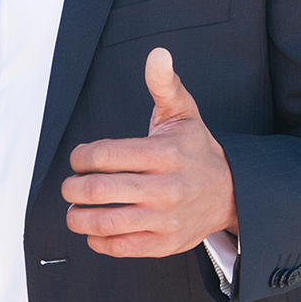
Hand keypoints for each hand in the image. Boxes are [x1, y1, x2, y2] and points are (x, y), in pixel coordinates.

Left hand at [62, 47, 236, 257]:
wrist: (232, 193)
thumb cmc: (196, 149)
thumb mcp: (184, 113)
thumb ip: (164, 84)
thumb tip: (157, 54)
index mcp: (164, 154)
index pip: (104, 156)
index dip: (80, 158)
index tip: (78, 159)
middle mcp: (165, 188)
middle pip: (100, 191)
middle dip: (72, 189)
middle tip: (68, 187)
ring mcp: (166, 219)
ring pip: (106, 224)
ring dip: (78, 219)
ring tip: (74, 211)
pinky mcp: (166, 243)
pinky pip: (121, 247)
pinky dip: (98, 241)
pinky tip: (94, 232)